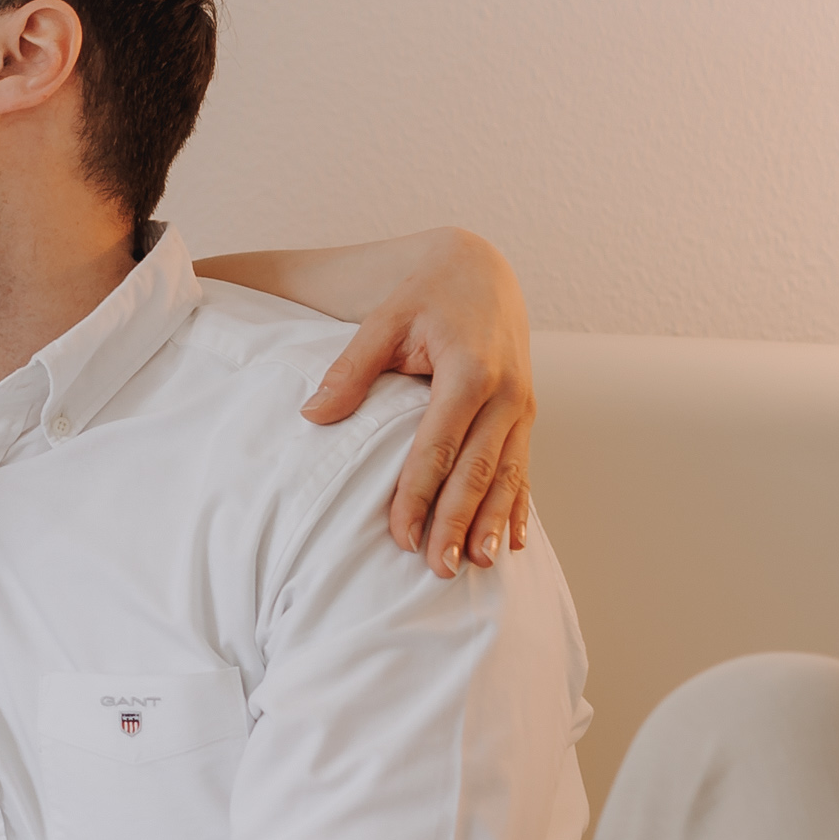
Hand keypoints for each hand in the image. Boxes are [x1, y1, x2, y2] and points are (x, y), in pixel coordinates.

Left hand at [302, 229, 533, 574]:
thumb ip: (351, 369)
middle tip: (439, 569)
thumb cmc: (425, 293)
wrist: (480, 269)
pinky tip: (513, 542)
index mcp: (469, 370)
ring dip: (492, 523)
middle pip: (477, 470)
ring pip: (507, 475)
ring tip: (477, 566)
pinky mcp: (526, 414)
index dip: (418, 493)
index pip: (439, 445)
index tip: (399, 535)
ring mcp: (522, 406)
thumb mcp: (384, 319)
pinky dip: (518, 506)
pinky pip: (523, 466)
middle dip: (458, 522)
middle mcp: (505, 392)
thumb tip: (312, 415)